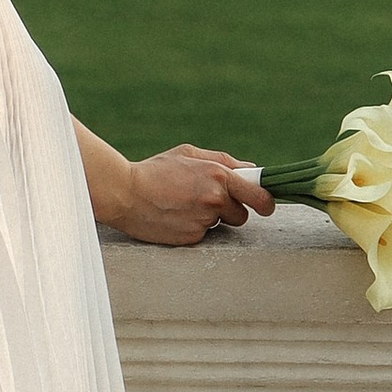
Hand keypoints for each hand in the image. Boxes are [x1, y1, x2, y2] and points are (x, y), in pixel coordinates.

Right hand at [75, 124, 274, 244]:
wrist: (125, 194)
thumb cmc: (155, 170)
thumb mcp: (188, 154)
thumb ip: (223, 161)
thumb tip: (250, 170)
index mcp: (218, 175)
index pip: (259, 194)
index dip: (266, 201)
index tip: (266, 205)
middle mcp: (216, 199)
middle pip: (242, 214)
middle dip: (231, 210)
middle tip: (208, 202)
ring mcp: (204, 220)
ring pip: (221, 224)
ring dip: (211, 219)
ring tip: (184, 206)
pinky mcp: (193, 237)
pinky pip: (203, 235)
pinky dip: (193, 228)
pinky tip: (175, 217)